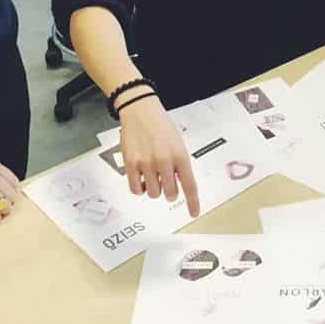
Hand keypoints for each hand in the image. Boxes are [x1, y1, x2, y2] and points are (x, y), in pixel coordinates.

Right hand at [118, 95, 200, 216]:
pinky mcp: (130, 164)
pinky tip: (141, 177)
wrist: (140, 111)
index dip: (192, 202)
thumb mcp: (178, 143)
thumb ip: (180, 164)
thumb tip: (179, 185)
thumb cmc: (161, 126)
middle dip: (170, 192)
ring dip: (154, 188)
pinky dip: (139, 188)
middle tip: (166, 182)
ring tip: (152, 174)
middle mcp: (164, 161)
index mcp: (180, 155)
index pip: (189, 185)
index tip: (194, 213)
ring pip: (153, 193)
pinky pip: (136, 189)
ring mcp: (146, 163)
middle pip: (170, 193)